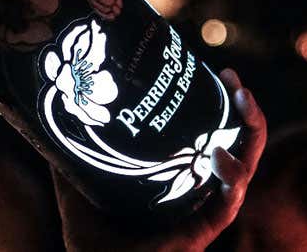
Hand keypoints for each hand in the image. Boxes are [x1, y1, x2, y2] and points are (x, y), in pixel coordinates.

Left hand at [51, 68, 266, 251]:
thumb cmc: (90, 242)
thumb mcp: (76, 188)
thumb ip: (70, 156)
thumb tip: (56, 115)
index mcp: (175, 177)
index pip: (208, 136)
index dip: (219, 105)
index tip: (215, 72)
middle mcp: (194, 190)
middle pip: (233, 144)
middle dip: (243, 111)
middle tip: (235, 79)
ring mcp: (200, 210)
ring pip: (241, 169)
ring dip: (249, 133)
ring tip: (241, 101)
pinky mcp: (201, 233)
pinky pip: (227, 206)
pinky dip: (231, 180)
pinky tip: (222, 155)